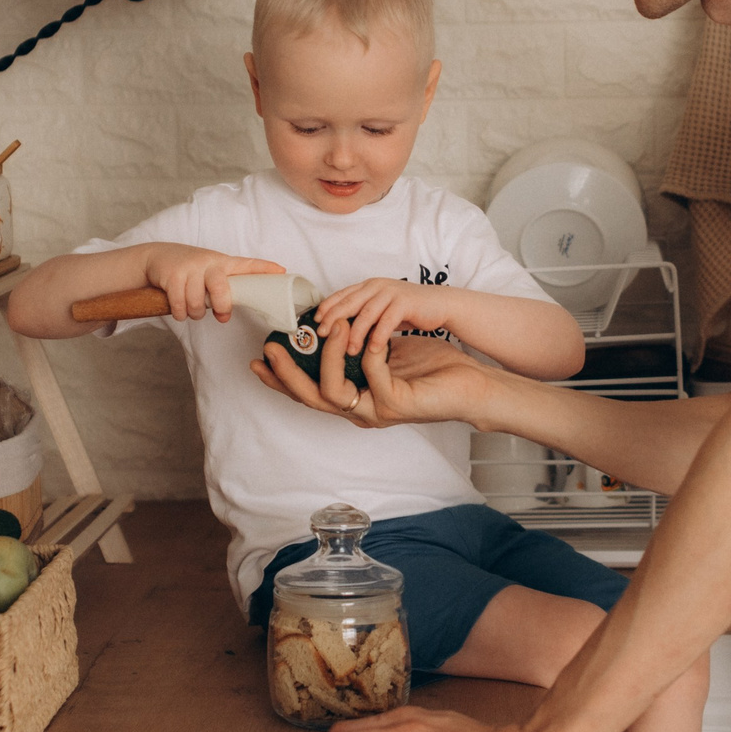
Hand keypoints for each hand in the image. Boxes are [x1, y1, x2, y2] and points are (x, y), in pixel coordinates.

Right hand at [140, 245, 284, 322]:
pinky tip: (180, 310)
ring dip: (194, 313)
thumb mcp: (208, 272)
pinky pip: (179, 305)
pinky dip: (180, 313)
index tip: (281, 271)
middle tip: (221, 315)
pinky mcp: (172, 275)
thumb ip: (221, 290)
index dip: (264, 268)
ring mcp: (190, 268)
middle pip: (221, 289)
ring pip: (197, 302)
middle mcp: (208, 262)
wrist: (156, 257)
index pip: (247, 264)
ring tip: (192, 310)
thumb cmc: (189, 270)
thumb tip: (225, 315)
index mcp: (222, 262)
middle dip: (221, 306)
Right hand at [251, 333, 492, 427]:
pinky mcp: (396, 405)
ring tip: (329, 329)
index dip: (280, 378)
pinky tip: (369, 336)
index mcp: (354, 398)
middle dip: (285, 373)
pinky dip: (366, 353)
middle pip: (309, 399)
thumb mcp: (385, 350)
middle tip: (272, 348)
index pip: (307, 392)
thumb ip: (359, 343)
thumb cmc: (432, 368)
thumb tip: (334, 320)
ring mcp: (376, 411)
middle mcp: (360, 410)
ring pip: (332, 393)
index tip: (259, 357)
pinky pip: (371, 377)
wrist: (471, 385)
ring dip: (326, 357)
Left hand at [315, 277, 452, 358]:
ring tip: (349, 351)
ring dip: (356, 333)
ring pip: (366, 313)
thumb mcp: (381, 311)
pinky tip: (373, 350)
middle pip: (348, 302)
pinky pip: (388, 320)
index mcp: (368, 286)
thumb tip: (337, 332)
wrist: (441, 305)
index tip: (314, 324)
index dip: (326, 308)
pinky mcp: (405, 302)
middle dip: (333, 320)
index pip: (341, 295)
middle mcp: (377, 286)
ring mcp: (391, 293)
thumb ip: (363, 316)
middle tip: (322, 337)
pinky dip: (379, 336)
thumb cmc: (409, 310)